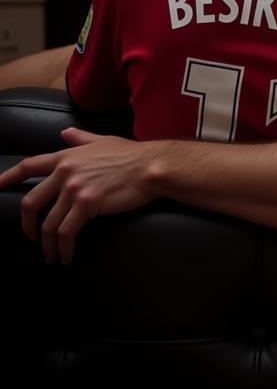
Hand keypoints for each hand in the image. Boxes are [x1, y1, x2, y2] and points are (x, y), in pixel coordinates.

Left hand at [0, 128, 158, 264]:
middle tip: (32, 239)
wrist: (151, 166)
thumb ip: (81, 139)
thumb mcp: (103, 141)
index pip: (29, 166)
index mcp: (67, 157)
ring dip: (49, 244)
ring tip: (54, 255)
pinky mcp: (87, 204)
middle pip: (31, 202)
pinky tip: (67, 256)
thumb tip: (66, 133)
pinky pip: (66, 232)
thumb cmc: (132, 154)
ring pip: (49, 224)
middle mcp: (66, 172)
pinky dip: (64, 248)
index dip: (9, 177)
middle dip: (27, 225)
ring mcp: (75, 188)